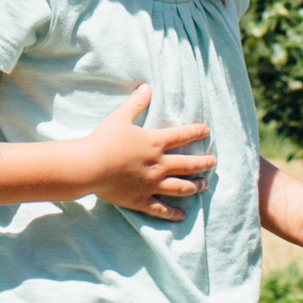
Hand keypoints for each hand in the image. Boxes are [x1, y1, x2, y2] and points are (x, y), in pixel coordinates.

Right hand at [71, 83, 213, 221]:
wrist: (89, 167)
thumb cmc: (103, 140)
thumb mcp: (120, 117)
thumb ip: (136, 103)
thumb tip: (146, 87)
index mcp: (155, 143)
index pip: (182, 136)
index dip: (196, 132)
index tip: (208, 132)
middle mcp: (159, 165)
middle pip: (188, 164)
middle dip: (203, 163)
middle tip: (213, 162)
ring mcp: (152, 184)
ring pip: (181, 187)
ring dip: (195, 186)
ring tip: (205, 185)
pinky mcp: (141, 199)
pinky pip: (162, 209)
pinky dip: (174, 213)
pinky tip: (183, 215)